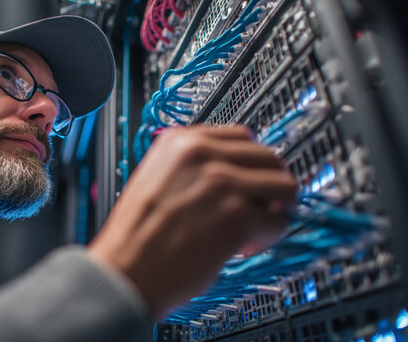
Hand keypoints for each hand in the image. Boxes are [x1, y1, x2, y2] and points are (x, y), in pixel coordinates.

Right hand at [87, 125, 296, 318]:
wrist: (124, 271)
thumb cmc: (135, 235)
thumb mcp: (155, 178)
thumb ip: (192, 167)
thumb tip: (230, 171)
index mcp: (181, 141)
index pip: (242, 136)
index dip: (250, 163)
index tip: (249, 180)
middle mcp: (203, 155)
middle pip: (268, 157)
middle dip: (267, 185)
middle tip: (256, 207)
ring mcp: (222, 183)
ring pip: (284, 185)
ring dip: (275, 208)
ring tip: (254, 227)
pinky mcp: (237, 216)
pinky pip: (279, 221)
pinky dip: (269, 237)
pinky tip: (243, 246)